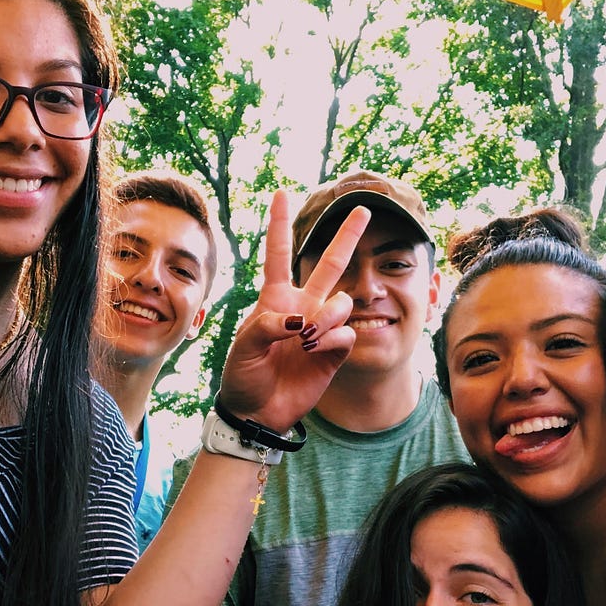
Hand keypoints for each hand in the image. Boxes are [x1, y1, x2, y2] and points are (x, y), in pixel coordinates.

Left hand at [218, 190, 369, 433]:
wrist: (258, 412)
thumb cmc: (242, 376)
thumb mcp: (242, 347)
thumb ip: (267, 325)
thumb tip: (301, 320)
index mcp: (275, 299)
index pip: (279, 254)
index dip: (279, 224)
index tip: (280, 193)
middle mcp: (302, 308)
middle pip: (330, 264)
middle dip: (346, 236)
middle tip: (363, 209)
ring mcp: (321, 329)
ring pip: (342, 302)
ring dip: (328, 316)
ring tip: (307, 339)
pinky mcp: (335, 352)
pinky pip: (347, 333)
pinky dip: (333, 339)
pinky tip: (316, 352)